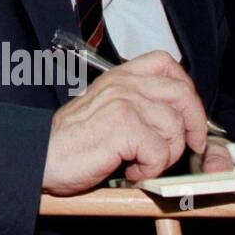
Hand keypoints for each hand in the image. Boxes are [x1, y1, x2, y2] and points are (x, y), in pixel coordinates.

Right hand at [42, 51, 208, 195]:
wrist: (40, 156)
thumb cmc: (69, 142)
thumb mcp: (102, 110)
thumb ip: (134, 104)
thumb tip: (175, 119)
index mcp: (117, 77)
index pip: (166, 63)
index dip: (186, 88)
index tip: (189, 114)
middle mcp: (122, 84)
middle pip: (181, 93)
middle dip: (194, 125)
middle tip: (189, 147)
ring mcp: (123, 103)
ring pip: (174, 127)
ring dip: (166, 155)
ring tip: (141, 164)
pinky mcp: (123, 126)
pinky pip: (160, 151)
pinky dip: (151, 169)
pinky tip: (130, 170)